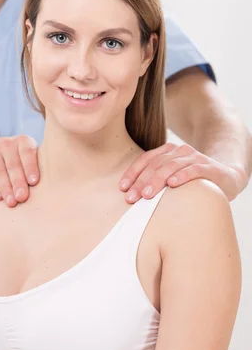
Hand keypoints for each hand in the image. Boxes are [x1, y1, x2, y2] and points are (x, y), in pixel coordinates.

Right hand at [0, 135, 38, 206]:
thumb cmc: (10, 164)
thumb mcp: (23, 161)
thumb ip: (33, 171)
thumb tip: (48, 191)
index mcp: (23, 141)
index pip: (28, 152)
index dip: (31, 167)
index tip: (34, 182)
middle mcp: (6, 142)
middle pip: (13, 164)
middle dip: (18, 182)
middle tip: (22, 198)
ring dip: (5, 187)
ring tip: (11, 202)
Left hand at [119, 142, 246, 202]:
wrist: (226, 177)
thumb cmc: (192, 181)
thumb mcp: (172, 179)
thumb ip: (155, 182)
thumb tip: (130, 196)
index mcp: (167, 152)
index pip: (145, 160)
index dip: (132, 173)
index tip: (122, 188)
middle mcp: (179, 151)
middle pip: (156, 165)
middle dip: (141, 181)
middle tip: (131, 198)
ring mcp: (194, 157)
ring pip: (171, 166)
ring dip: (157, 180)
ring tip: (146, 195)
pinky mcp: (208, 167)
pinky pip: (193, 169)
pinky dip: (182, 175)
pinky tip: (172, 185)